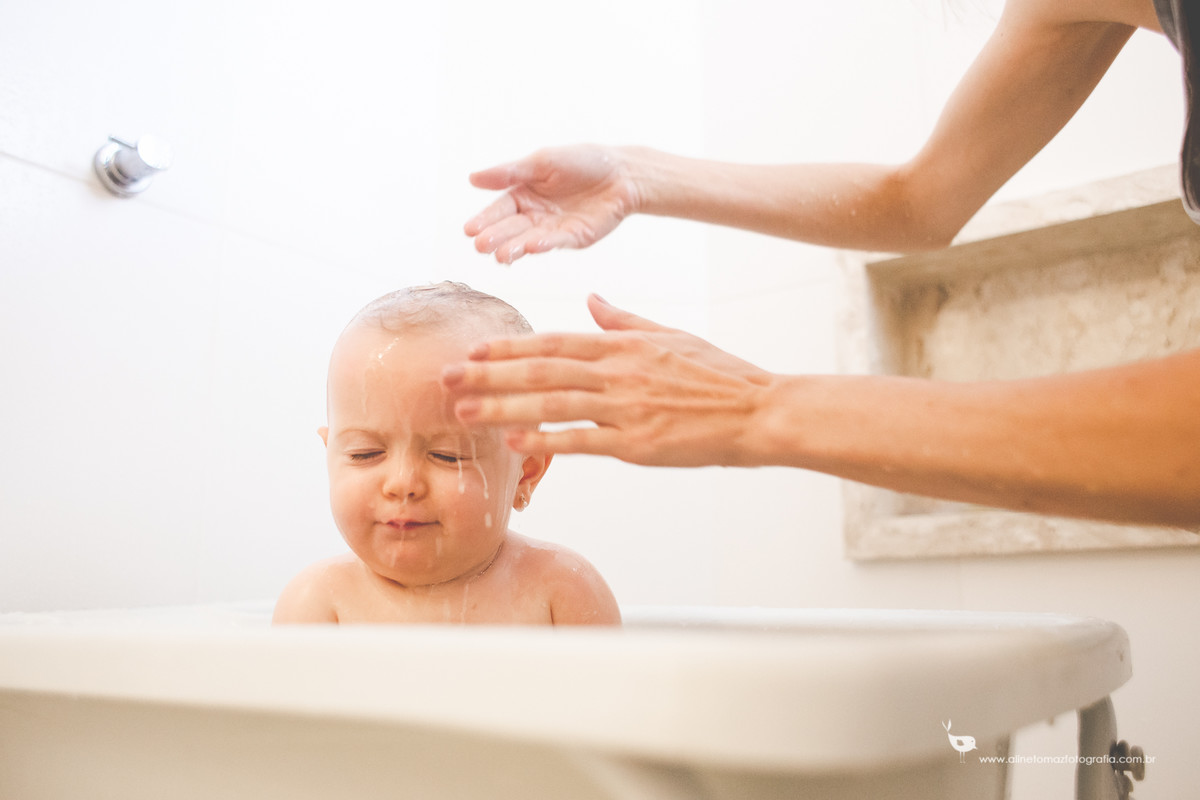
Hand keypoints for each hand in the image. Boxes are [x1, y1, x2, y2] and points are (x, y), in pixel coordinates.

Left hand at [441, 294, 773, 465]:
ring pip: (551, 403)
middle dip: (488, 375)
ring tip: (464, 413)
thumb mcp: (668, 335)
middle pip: (541, 369)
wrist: (757, 410)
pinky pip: (582, 440)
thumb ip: (623, 319)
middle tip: (446, 379)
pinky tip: (514, 442)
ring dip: (503, 407)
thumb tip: (592, 299)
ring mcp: (625, 406)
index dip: (509, 347)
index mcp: (622, 344)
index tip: (473, 350)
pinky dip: (547, 440)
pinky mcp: (637, 441)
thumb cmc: (716, 373)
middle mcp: (617, 371)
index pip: (553, 341)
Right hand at [464, 145, 638, 263]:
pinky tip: (531, 246)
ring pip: (529, 241)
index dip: (485, 219)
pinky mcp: (574, 238)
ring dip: (514, 248)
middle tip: (480, 246)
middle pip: (511, 228)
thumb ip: (510, 173)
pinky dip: (544, 245)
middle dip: (495, 238)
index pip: (499, 209)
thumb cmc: (583, 162)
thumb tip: (472, 178)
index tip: (469, 230)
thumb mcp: (542, 162)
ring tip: (500, 256)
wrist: (623, 173)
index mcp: (524, 194)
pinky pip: (556, 242)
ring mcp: (553, 229)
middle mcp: (535, 215)